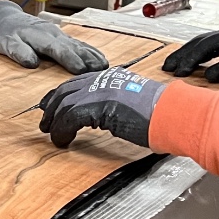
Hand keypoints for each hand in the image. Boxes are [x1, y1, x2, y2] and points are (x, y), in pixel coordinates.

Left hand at [0, 0, 108, 73]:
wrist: (7, 18)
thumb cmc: (6, 33)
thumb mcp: (7, 43)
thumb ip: (19, 52)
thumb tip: (32, 63)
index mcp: (41, 37)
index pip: (58, 50)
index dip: (70, 60)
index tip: (80, 70)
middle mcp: (54, 34)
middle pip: (74, 48)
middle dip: (88, 59)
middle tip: (101, 72)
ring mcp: (59, 35)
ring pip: (79, 45)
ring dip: (93, 56)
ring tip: (106, 67)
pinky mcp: (62, 37)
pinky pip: (79, 44)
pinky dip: (91, 51)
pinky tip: (101, 59)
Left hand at [38, 66, 166, 147]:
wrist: (174, 114)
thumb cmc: (163, 114)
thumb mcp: (135, 103)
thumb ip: (117, 103)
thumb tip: (104, 115)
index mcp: (113, 77)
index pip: (78, 82)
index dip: (61, 95)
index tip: (50, 105)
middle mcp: (103, 80)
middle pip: (66, 90)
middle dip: (52, 106)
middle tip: (45, 123)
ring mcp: (101, 90)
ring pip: (64, 103)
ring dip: (55, 122)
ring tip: (52, 136)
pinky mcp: (99, 105)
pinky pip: (70, 117)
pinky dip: (63, 130)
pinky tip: (63, 141)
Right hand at [162, 23, 218, 81]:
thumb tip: (208, 76)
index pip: (204, 46)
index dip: (190, 58)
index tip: (180, 71)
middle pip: (199, 41)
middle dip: (182, 54)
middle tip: (167, 66)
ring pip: (204, 43)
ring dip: (189, 53)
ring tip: (175, 64)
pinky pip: (212, 46)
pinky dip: (200, 54)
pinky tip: (197, 61)